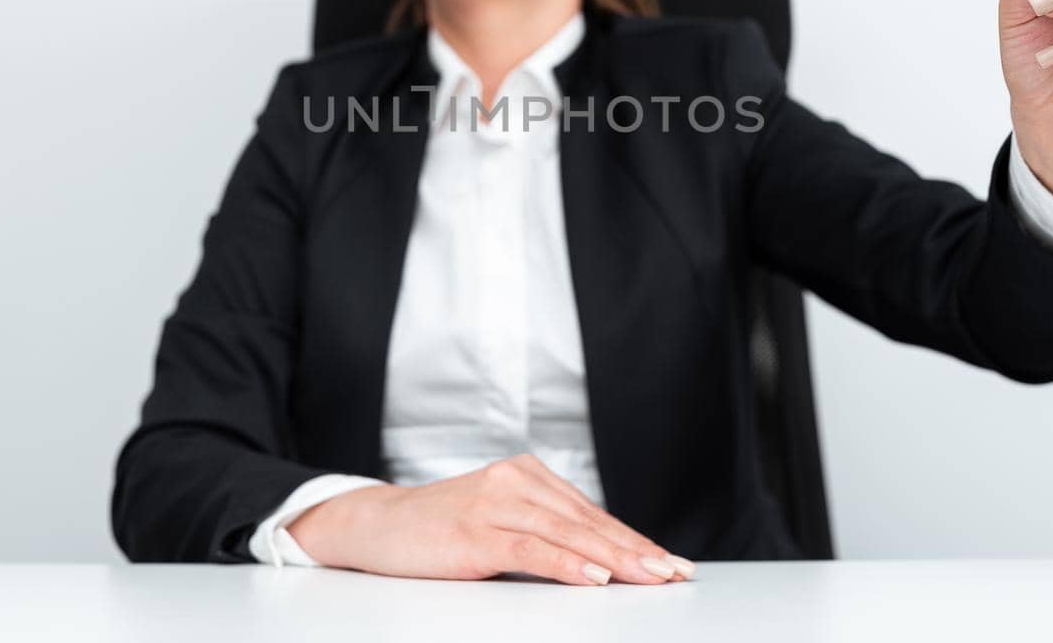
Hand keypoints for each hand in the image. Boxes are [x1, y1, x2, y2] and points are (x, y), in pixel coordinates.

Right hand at [284, 453, 693, 585]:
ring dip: (614, 558)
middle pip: (588, 522)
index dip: (634, 539)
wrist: (378, 526)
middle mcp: (517, 481)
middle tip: (674, 571)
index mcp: (527, 476)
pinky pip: (532, 547)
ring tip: (649, 576)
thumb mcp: (498, 523)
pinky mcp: (476, 530)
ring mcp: (496, 502)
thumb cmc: (440, 530)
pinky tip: (594, 578)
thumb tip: (601, 560)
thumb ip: (543, 531)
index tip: (670, 562)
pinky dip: (567, 564)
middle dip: (636, 550)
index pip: (592, 513)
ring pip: (569, 533)